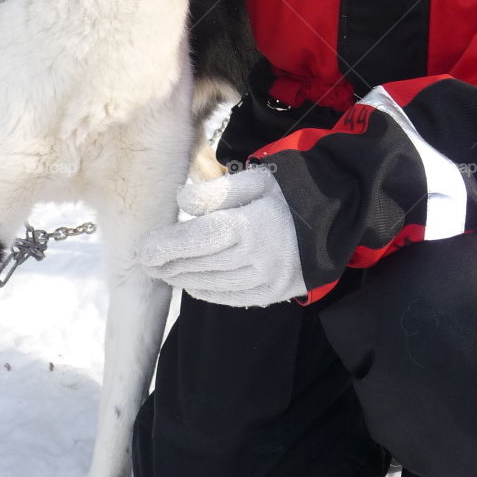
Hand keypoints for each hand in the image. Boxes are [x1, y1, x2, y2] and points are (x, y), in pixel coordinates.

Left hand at [137, 165, 306, 307]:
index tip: (141, 248)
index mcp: (251, 225)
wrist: (334, 218)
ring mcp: (267, 280)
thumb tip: (181, 200)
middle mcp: (258, 258)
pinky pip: (230, 297)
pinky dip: (206, 291)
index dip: (166, 246)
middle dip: (167, 264)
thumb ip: (216, 191)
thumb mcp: (255, 179)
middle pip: (200, 265)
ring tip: (162, 271)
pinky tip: (190, 283)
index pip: (199, 239)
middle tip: (144, 261)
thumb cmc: (288, 193)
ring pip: (212, 284)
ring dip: (181, 279)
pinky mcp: (273, 293)